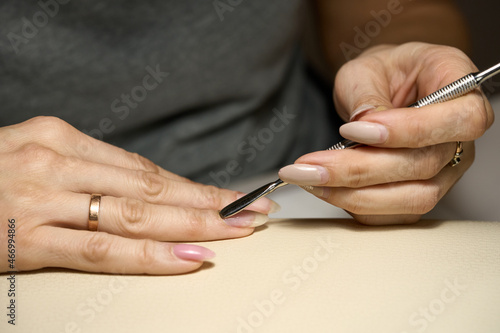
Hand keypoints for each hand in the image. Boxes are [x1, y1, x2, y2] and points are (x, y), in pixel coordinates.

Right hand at [0, 117, 277, 273]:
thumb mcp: (36, 159)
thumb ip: (88, 174)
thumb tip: (148, 193)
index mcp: (59, 138)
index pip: (143, 168)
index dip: (191, 186)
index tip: (229, 196)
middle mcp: (54, 162)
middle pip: (150, 187)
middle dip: (207, 203)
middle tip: (252, 212)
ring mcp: (41, 200)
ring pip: (135, 214)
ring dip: (194, 224)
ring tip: (236, 232)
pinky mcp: (26, 241)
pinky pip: (101, 250)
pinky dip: (151, 254)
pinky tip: (189, 256)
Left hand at [278, 42, 493, 224]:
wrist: (384, 88)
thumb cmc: (383, 72)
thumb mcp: (367, 68)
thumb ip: (367, 93)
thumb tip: (363, 123)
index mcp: (462, 91)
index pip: (461, 119)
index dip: (410, 130)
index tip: (354, 130)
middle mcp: (460, 138)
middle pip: (425, 166)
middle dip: (360, 169)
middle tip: (310, 166)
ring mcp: (444, 171)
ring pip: (412, 198)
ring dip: (353, 194)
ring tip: (308, 178)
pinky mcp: (419, 192)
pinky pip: (394, 214)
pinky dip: (355, 205)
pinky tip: (324, 188)